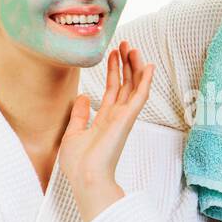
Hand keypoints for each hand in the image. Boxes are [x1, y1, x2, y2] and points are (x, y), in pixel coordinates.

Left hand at [57, 41, 154, 221]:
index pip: (113, 90)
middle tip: (126, 44)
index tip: (113, 53)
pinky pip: (140, 96)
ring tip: (133, 47)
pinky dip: (145, 81)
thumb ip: (79, 115)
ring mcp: (123, 117)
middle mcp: (116, 117)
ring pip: (134, 86)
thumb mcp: (73, 133)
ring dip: (135, 66)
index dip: (113, 71)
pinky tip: (148, 65)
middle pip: (126, 85)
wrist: (85, 177)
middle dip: (126, 63)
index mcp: (104, 120)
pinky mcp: (127, 119)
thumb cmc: (78, 163)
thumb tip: (83, 97)